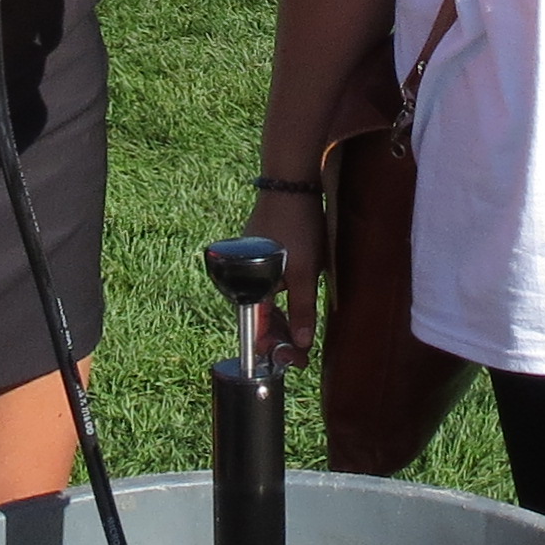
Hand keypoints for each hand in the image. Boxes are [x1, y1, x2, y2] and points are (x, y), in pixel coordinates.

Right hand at [245, 190, 324, 361]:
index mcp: (247, 285)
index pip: (258, 330)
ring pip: (264, 302)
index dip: (277, 349)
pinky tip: (295, 305)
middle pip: (260, 317)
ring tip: (300, 336)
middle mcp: (240, 277)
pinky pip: (265, 286)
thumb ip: (302, 309)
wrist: (290, 182)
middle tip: (302, 353)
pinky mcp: (256, 253)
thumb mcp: (304, 271)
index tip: (297, 362)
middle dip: (281, 337)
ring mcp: (248, 264)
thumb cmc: (297, 225)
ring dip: (283, 319)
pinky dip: (280, 300)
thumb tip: (301, 344)